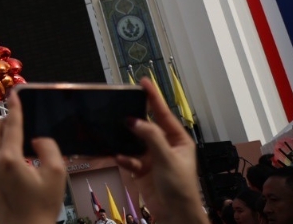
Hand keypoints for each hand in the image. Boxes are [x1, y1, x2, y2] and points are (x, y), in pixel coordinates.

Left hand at [0, 89, 65, 223]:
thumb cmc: (42, 206)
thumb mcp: (56, 175)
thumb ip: (48, 148)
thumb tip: (37, 138)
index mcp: (9, 158)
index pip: (11, 126)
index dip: (15, 108)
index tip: (15, 93)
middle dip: (5, 120)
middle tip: (18, 116)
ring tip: (11, 130)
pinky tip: (4, 147)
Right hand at [115, 79, 208, 223]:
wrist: (174, 214)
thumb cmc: (180, 187)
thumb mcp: (167, 159)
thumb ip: (151, 138)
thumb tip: (134, 121)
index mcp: (178, 140)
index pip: (163, 114)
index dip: (153, 97)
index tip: (143, 81)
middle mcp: (164, 145)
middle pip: (146, 126)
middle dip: (133, 119)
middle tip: (119, 105)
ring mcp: (151, 157)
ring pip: (133, 140)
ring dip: (124, 138)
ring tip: (112, 129)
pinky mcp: (140, 168)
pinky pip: (127, 157)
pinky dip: (122, 157)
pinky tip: (118, 157)